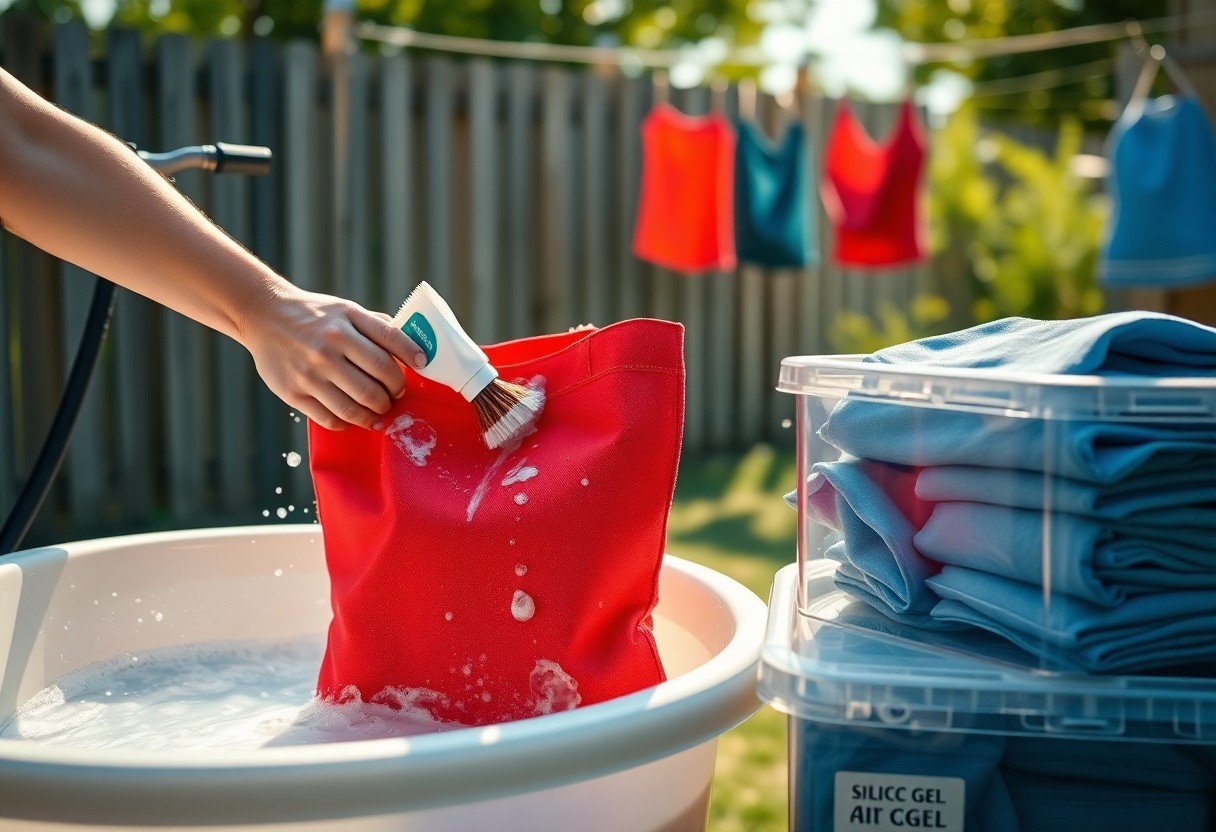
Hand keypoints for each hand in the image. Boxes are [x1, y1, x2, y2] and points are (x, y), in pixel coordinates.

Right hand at [239, 285, 425, 430]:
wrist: (264, 315)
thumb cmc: (314, 315)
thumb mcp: (346, 310)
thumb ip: (376, 326)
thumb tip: (413, 347)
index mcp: (347, 321)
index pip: (391, 340)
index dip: (412, 357)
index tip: (422, 366)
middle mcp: (330, 345)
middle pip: (379, 381)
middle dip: (394, 394)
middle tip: (395, 396)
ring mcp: (311, 371)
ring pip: (357, 405)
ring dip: (376, 414)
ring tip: (380, 412)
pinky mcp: (294, 392)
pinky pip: (331, 418)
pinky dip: (348, 422)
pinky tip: (353, 417)